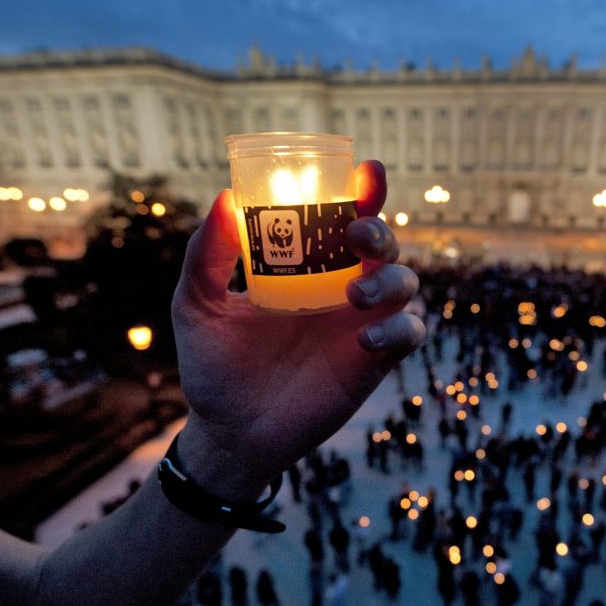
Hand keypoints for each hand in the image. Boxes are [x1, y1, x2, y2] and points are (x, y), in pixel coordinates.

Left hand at [171, 161, 423, 499]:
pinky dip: (399, 328)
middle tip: (355, 235)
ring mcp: (360, 323)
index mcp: (304, 267)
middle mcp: (339, 288)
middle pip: (384, 243)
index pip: (342, 218)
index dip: (364, 192)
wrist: (228, 432)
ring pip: (405, 283)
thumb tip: (224, 199)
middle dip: (380, 230)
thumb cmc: (213, 366)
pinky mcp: (373, 362)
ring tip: (354, 296)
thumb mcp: (196, 304)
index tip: (366, 173)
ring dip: (390, 279)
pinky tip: (364, 338)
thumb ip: (207, 255)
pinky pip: (409, 333)